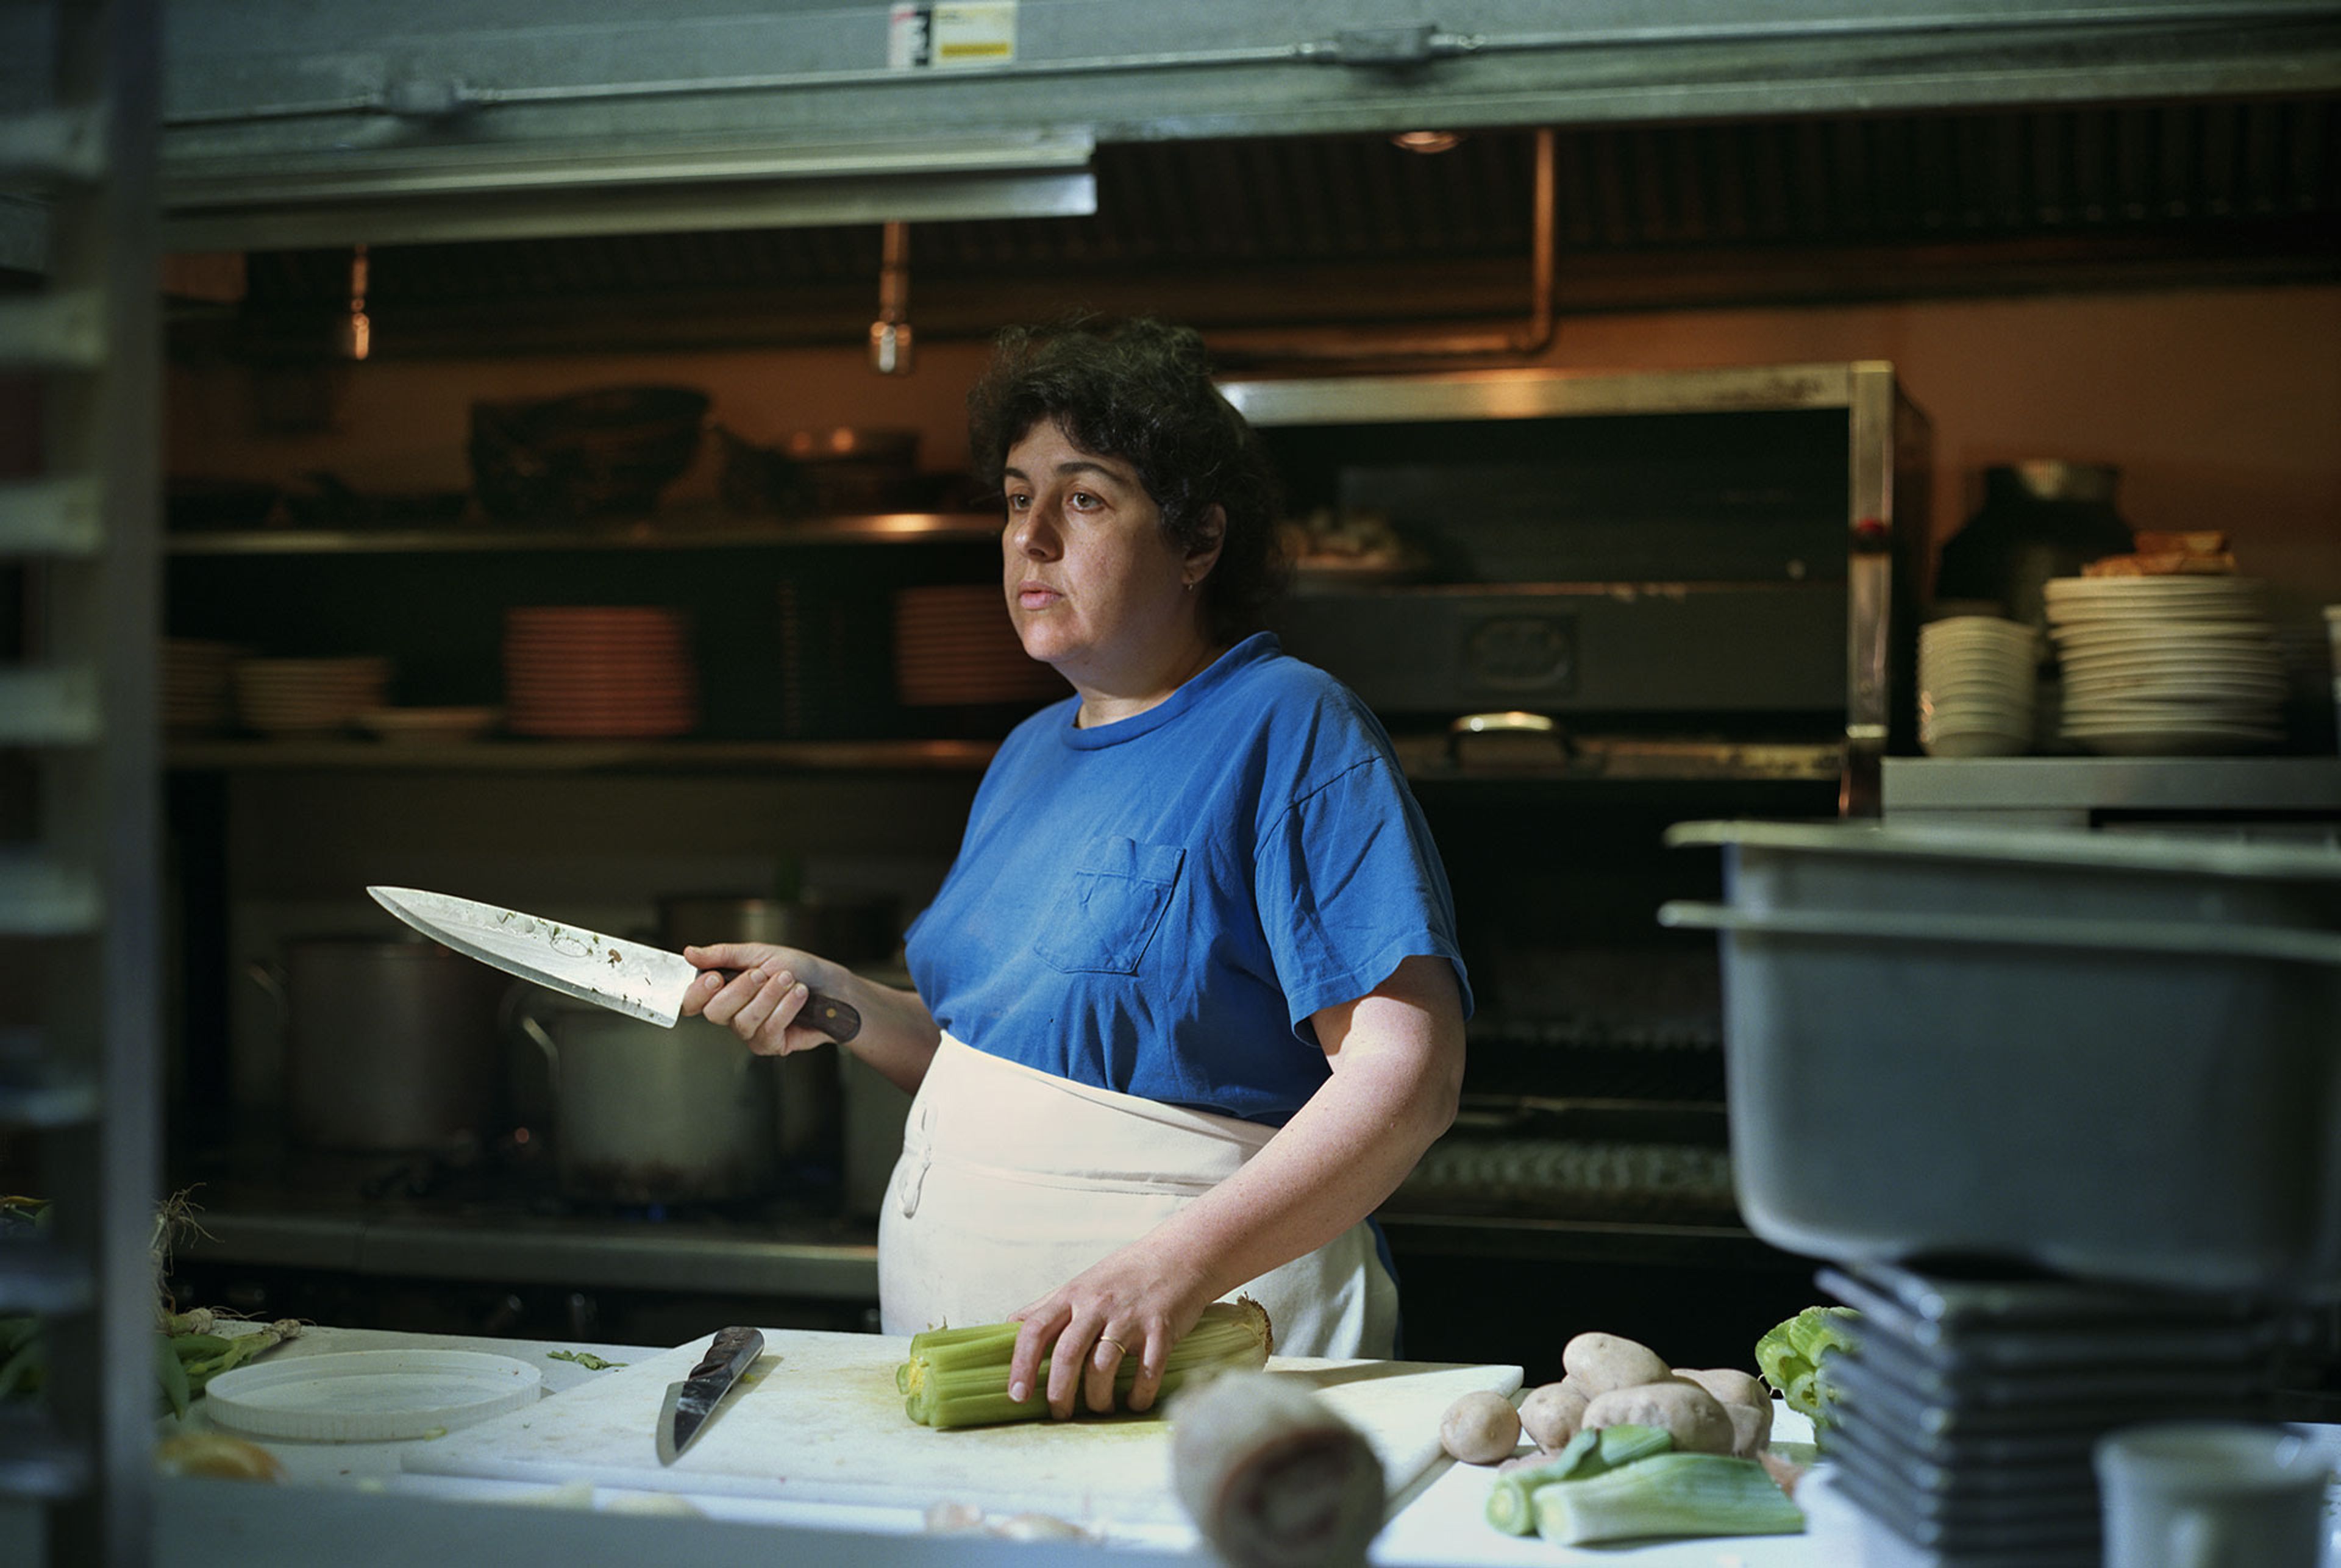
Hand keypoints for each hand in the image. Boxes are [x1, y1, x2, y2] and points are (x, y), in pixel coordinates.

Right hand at [680, 941, 833, 1055]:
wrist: (832, 986)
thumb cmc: (798, 968)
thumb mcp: (760, 953)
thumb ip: (723, 955)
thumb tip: (690, 953)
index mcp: (723, 989)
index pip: (692, 1001)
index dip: (697, 993)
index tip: (714, 977)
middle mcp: (732, 1013)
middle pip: (714, 1012)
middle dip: (739, 990)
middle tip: (760, 974)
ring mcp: (750, 1032)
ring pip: (743, 1021)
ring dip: (769, 996)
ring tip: (789, 979)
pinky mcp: (770, 1045)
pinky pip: (768, 1030)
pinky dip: (785, 1008)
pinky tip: (798, 994)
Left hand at [1005, 1242, 1214, 1419]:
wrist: (1179, 1256)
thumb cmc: (1125, 1275)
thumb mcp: (1081, 1283)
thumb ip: (1047, 1306)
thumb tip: (1008, 1326)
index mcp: (1072, 1295)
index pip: (1035, 1329)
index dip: (1021, 1364)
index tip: (1017, 1394)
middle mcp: (1097, 1305)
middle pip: (1068, 1354)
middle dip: (1059, 1392)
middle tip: (1060, 1414)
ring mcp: (1130, 1317)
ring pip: (1103, 1367)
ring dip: (1098, 1399)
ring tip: (1100, 1409)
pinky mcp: (1161, 1329)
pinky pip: (1146, 1372)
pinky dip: (1138, 1396)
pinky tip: (1134, 1402)